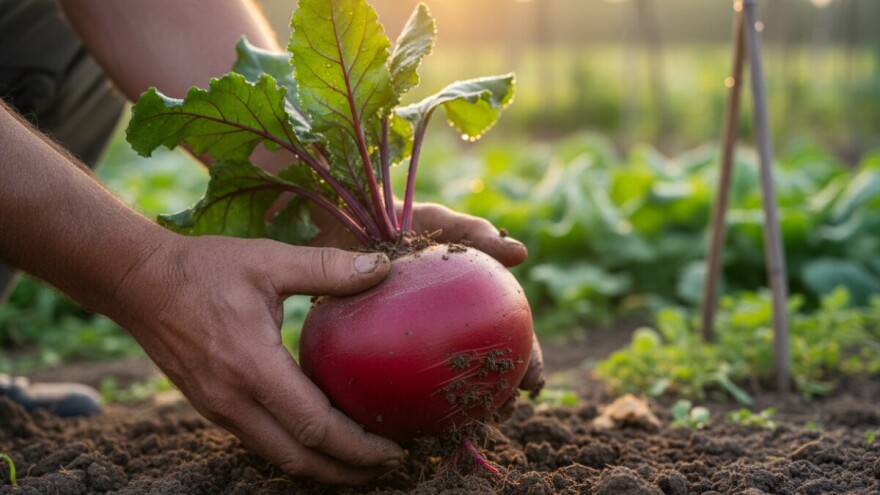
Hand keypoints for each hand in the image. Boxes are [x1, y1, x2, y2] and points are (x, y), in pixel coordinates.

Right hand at [111, 234, 402, 484]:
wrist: (138, 283)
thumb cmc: (204, 269)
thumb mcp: (268, 259)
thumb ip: (327, 267)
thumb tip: (382, 268)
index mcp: (252, 366)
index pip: (314, 426)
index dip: (358, 446)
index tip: (394, 449)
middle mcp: (233, 400)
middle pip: (299, 458)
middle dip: (348, 469)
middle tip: (390, 464)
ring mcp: (218, 409)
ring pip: (277, 457)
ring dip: (322, 466)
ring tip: (362, 460)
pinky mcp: (211, 407)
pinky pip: (260, 442)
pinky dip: (295, 450)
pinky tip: (319, 438)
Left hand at [310, 201, 543, 395]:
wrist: (342, 224)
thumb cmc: (396, 221)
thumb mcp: (437, 223)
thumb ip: (475, 234)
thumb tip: (521, 253)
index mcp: (468, 300)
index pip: (506, 333)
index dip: (526, 359)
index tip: (533, 382)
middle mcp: (447, 324)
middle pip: (482, 365)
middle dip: (497, 394)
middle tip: (502, 412)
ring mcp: (415, 339)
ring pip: (446, 380)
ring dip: (462, 404)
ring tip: (469, 423)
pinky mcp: (378, 349)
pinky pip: (399, 379)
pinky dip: (411, 400)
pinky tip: (414, 418)